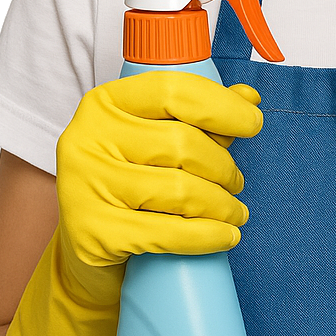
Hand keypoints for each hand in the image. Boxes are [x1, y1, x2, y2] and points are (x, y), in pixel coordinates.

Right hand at [56, 69, 263, 289]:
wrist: (83, 243)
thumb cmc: (128, 180)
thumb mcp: (156, 136)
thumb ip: (199, 113)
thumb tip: (247, 98)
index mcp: (105, 103)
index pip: (173, 92)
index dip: (222, 106)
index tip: (252, 122)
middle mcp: (88, 138)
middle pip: (182, 144)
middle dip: (223, 167)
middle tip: (235, 182)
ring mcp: (85, 186)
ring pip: (181, 191)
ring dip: (222, 205)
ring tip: (233, 212)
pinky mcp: (93, 233)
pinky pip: (169, 234)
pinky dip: (208, 236)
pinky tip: (226, 235)